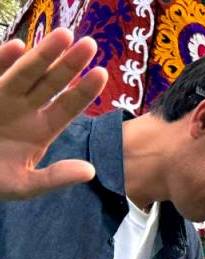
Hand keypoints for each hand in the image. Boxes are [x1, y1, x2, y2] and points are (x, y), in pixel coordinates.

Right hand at [0, 28, 107, 200]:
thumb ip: (55, 178)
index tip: (102, 73)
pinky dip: (1, 61)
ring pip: (25, 72)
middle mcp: (25, 108)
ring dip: (43, 54)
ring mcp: (2, 97)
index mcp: (41, 128)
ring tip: (63, 35)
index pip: (68, 106)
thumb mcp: (23, 185)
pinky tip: (15, 46)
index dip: (85, 90)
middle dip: (69, 63)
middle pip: (52, 83)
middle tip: (89, 43)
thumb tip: (90, 172)